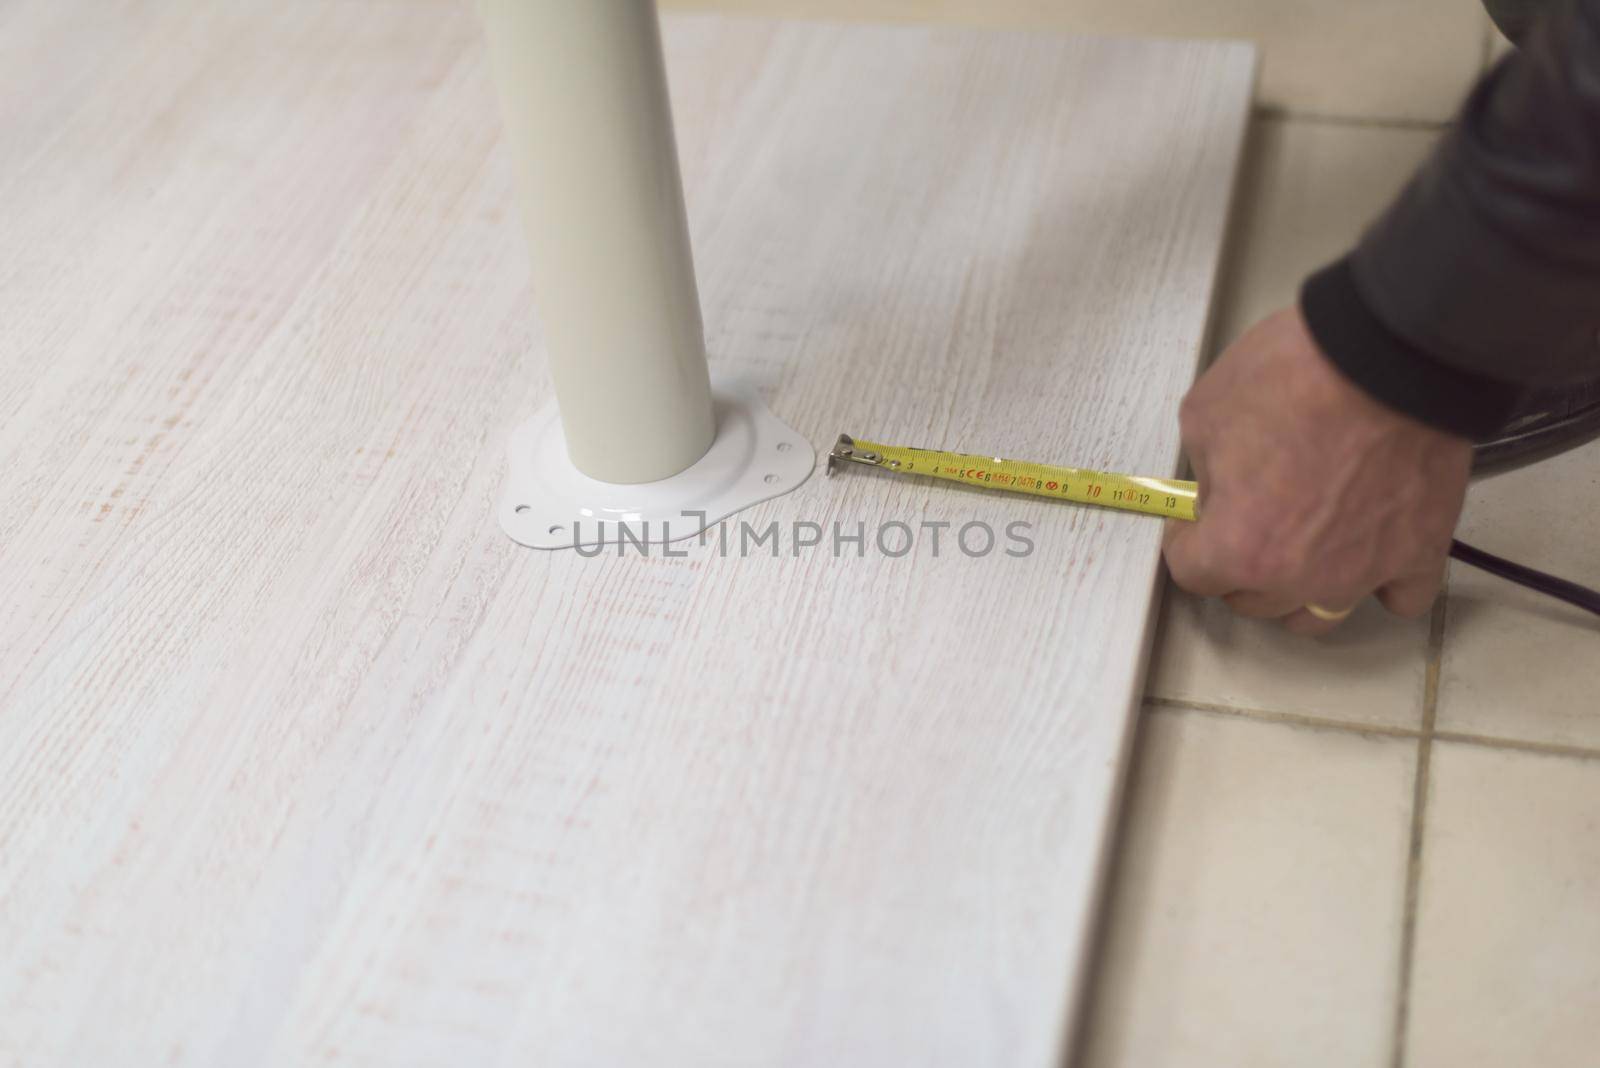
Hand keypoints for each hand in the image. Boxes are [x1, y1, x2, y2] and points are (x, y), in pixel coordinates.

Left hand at [1164, 306, 1471, 633]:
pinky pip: (1401, 598)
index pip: (1192, 573)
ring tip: (1298, 551)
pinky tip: (1370, 560)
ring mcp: (1364, 570)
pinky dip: (1383, 585)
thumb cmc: (1298, 377)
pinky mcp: (1419, 552)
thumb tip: (1216, 487)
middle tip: (1244, 524)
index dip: (1186, 542)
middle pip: (1251, 600)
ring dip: (1298, 589)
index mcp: (1239, 547)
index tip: (1193, 524)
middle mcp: (1300, 575)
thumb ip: (1204, 469)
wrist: (1388, 354)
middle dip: (1237, 567)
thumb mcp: (1206, 414)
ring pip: (1317, 614)